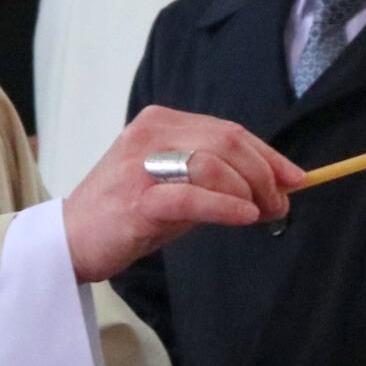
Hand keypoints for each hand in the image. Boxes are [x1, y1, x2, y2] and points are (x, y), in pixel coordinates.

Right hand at [64, 106, 301, 282]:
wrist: (69, 242)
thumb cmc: (125, 215)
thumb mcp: (174, 186)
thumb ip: (215, 179)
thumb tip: (273, 185)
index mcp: (160, 123)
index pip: (228, 131)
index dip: (268, 155)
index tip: (295, 178)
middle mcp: (150, 135)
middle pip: (227, 142)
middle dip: (264, 174)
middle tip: (281, 204)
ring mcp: (140, 165)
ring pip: (214, 164)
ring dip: (250, 192)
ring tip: (263, 215)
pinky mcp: (136, 200)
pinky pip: (193, 197)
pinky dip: (227, 207)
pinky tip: (246, 217)